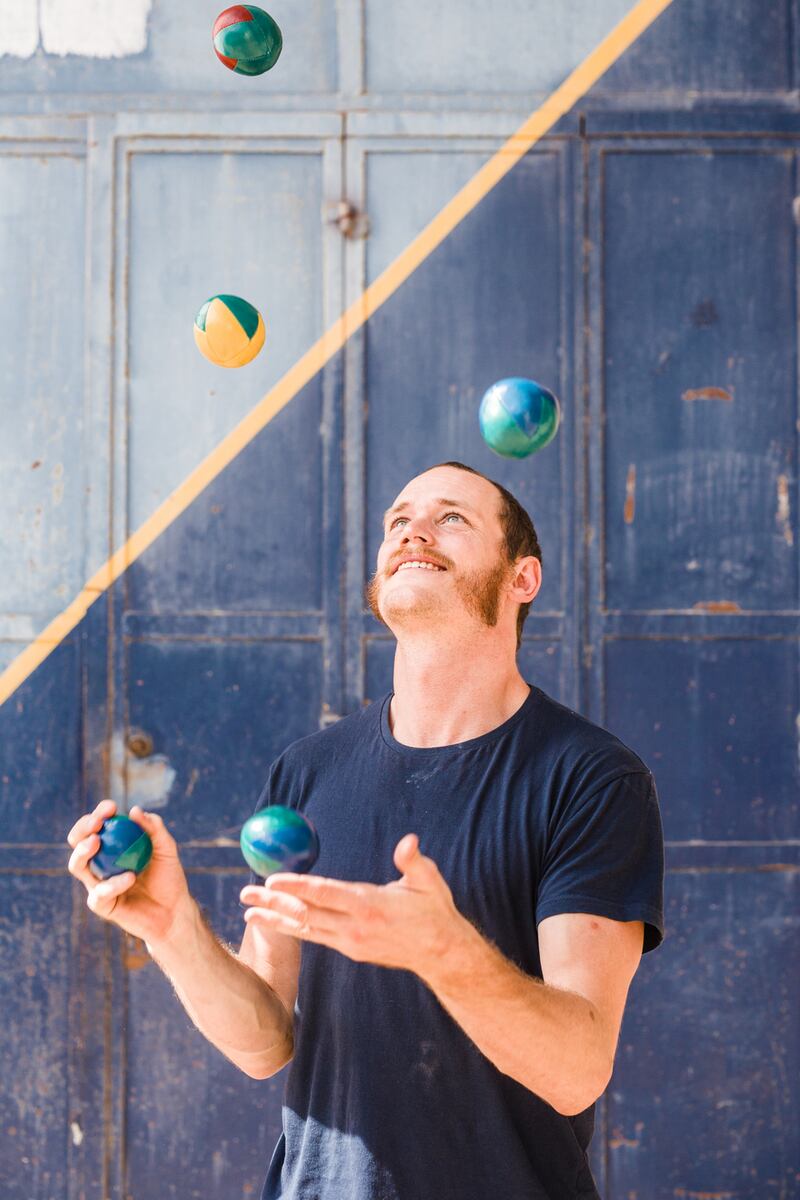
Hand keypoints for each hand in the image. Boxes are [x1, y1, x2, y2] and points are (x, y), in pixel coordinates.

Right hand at [67, 800, 192, 945]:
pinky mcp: (102, 905)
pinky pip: (99, 893)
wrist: (174, 911)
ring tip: (96, 841)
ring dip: (82, 851)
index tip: (111, 807)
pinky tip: (130, 877)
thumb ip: (154, 829)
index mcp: (112, 847)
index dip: (99, 814)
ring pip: (77, 866)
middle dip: (82, 829)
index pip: (97, 826)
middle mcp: (100, 863)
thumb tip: (135, 810)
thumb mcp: (166, 849)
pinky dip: (113, 884)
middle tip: (97, 823)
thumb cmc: (169, 877)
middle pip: (78, 842)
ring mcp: (98, 884)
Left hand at [239, 833, 471, 981]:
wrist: (441, 953)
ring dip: (275, 921)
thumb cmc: (434, 911)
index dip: (296, 888)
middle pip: (306, 913)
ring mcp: (351, 942)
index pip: (325, 894)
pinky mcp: (351, 950)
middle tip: (244, 896)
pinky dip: (294, 929)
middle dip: (273, 904)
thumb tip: (409, 841)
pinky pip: (316, 937)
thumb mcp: (429, 882)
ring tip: (248, 916)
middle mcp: (354, 926)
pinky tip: (278, 924)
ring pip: (306, 929)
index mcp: (369, 905)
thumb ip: (414, 861)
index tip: (270, 882)